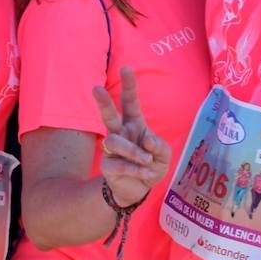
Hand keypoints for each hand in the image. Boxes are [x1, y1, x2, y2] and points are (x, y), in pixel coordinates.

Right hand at [93, 68, 171, 206]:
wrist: (137, 190)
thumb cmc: (151, 165)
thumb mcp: (164, 156)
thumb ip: (160, 146)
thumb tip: (146, 141)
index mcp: (135, 125)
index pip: (130, 102)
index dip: (128, 86)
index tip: (126, 69)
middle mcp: (121, 133)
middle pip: (109, 115)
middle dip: (103, 101)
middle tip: (96, 88)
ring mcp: (112, 149)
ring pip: (115, 142)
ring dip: (134, 152)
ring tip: (147, 161)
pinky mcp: (108, 165)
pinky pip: (120, 164)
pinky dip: (137, 170)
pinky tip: (147, 174)